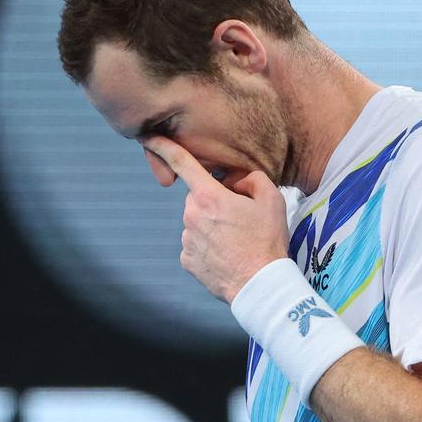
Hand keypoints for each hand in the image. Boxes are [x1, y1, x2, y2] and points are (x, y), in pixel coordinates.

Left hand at [142, 137, 287, 302]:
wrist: (261, 284)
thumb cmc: (267, 241)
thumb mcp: (272, 200)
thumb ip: (252, 179)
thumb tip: (235, 180)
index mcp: (209, 197)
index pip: (181, 163)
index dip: (164, 146)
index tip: (149, 136)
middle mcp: (192, 216)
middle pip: (198, 198)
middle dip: (214, 202)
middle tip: (239, 219)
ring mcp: (187, 240)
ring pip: (197, 223)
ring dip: (212, 227)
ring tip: (237, 241)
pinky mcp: (187, 261)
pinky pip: (196, 246)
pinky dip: (208, 248)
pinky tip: (227, 255)